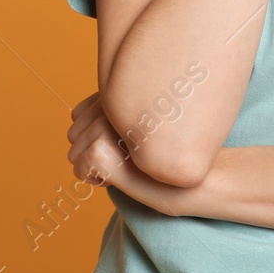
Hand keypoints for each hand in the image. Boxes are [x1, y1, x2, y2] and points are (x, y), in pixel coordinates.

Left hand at [67, 92, 191, 216]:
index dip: (94, 136)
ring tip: (122, 168)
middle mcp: (111, 105)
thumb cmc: (174, 155)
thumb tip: (76, 114)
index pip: (80, 112)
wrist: (199, 178)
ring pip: (75, 151)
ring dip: (91, 166)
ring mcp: (106, 127)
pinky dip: (91, 179)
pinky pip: (80, 167)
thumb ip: (119, 113)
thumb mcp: (145, 125)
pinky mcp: (100, 149)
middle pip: (74, 132)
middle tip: (123, 161)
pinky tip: (115, 179)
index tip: (121, 147)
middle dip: (90, 151)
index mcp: (121, 93)